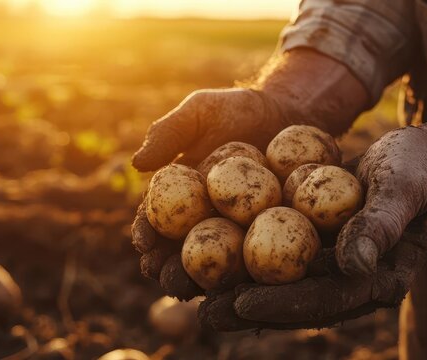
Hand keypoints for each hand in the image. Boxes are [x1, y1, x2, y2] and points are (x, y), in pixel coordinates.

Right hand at [131, 50, 370, 299]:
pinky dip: (246, 273)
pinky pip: (255, 255)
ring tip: (195, 291)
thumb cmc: (237, 109)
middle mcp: (204, 217)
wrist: (288, 111)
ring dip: (201, 280)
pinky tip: (242, 286)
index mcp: (181, 193)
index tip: (143, 244)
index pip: (156, 219)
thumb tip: (137, 164)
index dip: (146, 234)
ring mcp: (236, 228)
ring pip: (215, 261)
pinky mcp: (268, 232)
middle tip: (165, 278)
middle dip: (169, 268)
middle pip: (180, 249)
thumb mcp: (199, 112)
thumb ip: (168, 133)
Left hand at [199, 96, 426, 329]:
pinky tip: (214, 254)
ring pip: (283, 282)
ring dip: (241, 289)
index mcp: (380, 278)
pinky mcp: (322, 242)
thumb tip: (354, 266)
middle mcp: (354, 279)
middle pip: (296, 300)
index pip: (327, 299)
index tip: (242, 302)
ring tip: (196, 295)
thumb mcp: (406, 189)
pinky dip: (249, 256)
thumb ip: (383, 224)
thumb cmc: (424, 169)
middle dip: (250, 308)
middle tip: (204, 312)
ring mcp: (337, 263)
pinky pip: (282, 254)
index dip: (283, 304)